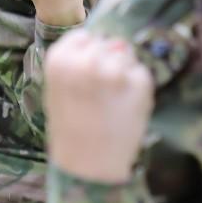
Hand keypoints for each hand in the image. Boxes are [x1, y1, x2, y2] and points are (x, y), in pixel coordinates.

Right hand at [45, 31, 154, 183]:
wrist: (88, 166)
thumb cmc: (71, 130)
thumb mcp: (59, 90)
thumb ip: (79, 61)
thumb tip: (114, 42)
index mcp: (61, 59)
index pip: (85, 36)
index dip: (89, 54)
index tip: (86, 76)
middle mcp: (88, 59)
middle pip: (108, 42)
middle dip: (108, 61)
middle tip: (102, 92)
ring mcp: (116, 70)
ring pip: (127, 54)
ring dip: (124, 72)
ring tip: (113, 100)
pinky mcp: (140, 83)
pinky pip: (141, 73)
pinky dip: (137, 87)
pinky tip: (125, 107)